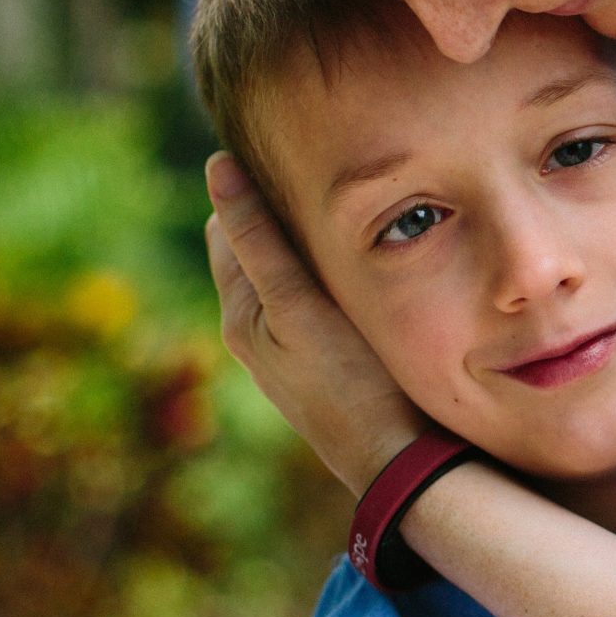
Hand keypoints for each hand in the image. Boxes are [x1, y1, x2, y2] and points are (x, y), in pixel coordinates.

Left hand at [206, 152, 424, 492]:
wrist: (399, 461)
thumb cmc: (353, 384)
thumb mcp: (299, 306)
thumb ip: (259, 239)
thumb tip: (216, 166)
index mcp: (240, 314)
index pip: (229, 224)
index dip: (256, 188)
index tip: (300, 155)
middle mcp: (257, 332)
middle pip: (260, 247)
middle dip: (285, 213)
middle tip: (333, 179)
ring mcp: (293, 349)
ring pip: (292, 274)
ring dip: (313, 244)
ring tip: (354, 215)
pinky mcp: (327, 361)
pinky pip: (318, 300)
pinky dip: (331, 275)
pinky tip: (367, 267)